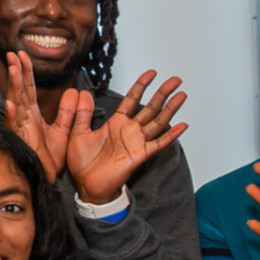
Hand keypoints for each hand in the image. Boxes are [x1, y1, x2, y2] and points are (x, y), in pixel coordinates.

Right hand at [4, 52, 71, 182]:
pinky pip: (15, 127)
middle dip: (17, 72)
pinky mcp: (20, 141)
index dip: (26, 72)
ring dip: (13, 87)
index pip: (29, 88)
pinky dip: (12, 116)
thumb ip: (69, 113)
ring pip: (15, 104)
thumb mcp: (63, 131)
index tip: (23, 54)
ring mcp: (20, 129)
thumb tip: (76, 93)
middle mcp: (24, 118)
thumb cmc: (48, 158)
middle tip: (14, 54)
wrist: (44, 178)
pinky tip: (10, 105)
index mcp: (33, 115)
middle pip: (20, 91)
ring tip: (13, 70)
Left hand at [66, 70, 188, 203]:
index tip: (152, 73)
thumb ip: (81, 114)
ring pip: (158, 121)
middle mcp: (130, 130)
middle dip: (163, 92)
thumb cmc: (83, 164)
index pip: (132, 99)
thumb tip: (81, 93)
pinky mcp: (141, 155)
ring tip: (181, 96)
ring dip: (171, 108)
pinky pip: (159, 144)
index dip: (142, 85)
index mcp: (116, 123)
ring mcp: (137, 142)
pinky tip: (182, 126)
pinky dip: (172, 135)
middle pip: (151, 107)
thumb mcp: (77, 133)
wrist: (88, 186)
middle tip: (175, 80)